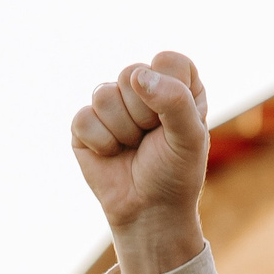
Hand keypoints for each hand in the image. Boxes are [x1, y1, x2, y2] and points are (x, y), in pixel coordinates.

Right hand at [70, 53, 211, 273]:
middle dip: (143, 115)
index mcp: (175, 81)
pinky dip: (102, 144)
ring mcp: (111, 103)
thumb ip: (175, 100)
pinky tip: (112, 154)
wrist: (149, 211)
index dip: (170, 93)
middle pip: (131, 74)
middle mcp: (142, 86)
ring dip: (122, 131)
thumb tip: (137, 76)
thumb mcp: (190, 138)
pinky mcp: (85, 123)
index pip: (167, 62)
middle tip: (151, 139)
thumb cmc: (175, 173)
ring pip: (104, 95)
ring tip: (133, 147)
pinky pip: (84, 118)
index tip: (175, 124)